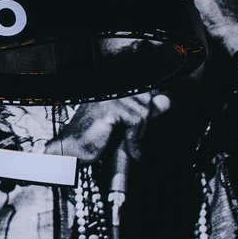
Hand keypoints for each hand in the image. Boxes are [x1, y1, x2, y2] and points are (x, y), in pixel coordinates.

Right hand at [47, 93, 168, 164]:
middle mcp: (109, 88)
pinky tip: (127, 147)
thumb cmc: (93, 138)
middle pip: (145, 98)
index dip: (146, 109)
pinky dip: (134, 138)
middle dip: (143, 122)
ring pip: (142, 111)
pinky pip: (135, 120)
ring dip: (138, 132)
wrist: (71, 150)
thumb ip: (143, 111)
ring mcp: (108, 96)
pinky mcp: (108, 109)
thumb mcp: (123, 123)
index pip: (143, 89)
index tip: (140, 127)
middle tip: (133, 139)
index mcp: (111, 87)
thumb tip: (165, 101)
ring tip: (128, 144)